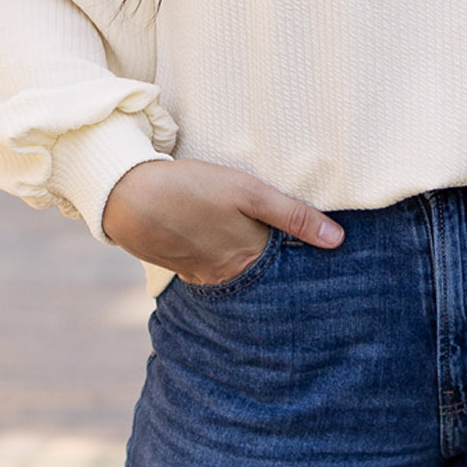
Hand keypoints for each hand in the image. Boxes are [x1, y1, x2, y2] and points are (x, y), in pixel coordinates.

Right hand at [102, 159, 343, 284]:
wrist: (129, 196)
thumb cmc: (193, 188)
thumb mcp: (249, 192)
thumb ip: (293, 215)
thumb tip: (338, 240)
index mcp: (250, 260)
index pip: (290, 271)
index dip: (309, 265)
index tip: (330, 265)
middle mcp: (229, 276)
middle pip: (267, 278)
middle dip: (285, 272)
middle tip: (306, 263)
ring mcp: (204, 274)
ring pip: (242, 275)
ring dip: (257, 266)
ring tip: (271, 252)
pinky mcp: (185, 266)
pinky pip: (217, 270)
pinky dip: (230, 262)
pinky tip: (231, 247)